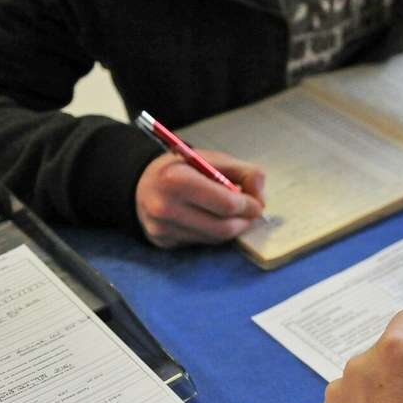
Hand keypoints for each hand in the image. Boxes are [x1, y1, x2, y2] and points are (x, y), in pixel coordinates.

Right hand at [135, 151, 265, 247]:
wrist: (141, 183)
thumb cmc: (183, 168)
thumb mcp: (212, 159)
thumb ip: (244, 172)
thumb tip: (261, 197)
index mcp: (176, 179)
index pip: (227, 204)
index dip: (250, 205)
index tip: (257, 202)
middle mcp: (165, 207)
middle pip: (224, 228)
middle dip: (245, 221)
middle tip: (250, 212)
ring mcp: (162, 228)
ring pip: (215, 239)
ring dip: (232, 228)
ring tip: (232, 214)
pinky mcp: (163, 242)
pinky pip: (202, 243)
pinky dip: (215, 233)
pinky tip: (212, 219)